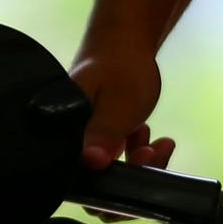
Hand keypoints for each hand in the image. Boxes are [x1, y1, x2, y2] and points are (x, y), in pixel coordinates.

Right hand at [72, 49, 176, 171]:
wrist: (124, 40)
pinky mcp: (98, 139)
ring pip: (111, 172)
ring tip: (160, 144)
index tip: (139, 161)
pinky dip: (138, 153)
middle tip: (152, 152)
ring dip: (139, 163)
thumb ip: (103, 133)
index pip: (78, 177)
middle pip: (97, 182)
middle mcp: (68, 143)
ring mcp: (84, 142)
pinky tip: (152, 137)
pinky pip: (118, 160)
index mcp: (62, 134)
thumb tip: (92, 162)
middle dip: (132, 173)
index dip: (110, 182)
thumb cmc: (119, 65)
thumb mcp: (116, 103)